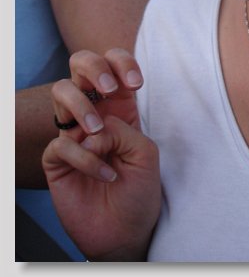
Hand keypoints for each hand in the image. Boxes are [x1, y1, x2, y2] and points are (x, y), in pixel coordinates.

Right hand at [42, 49, 160, 260]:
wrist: (127, 230)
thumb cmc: (140, 188)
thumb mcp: (145, 152)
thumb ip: (123, 130)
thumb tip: (94, 128)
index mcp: (121, 103)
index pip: (114, 63)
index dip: (121, 62)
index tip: (135, 83)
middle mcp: (95, 111)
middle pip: (80, 63)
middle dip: (93, 66)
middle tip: (109, 89)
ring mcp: (73, 132)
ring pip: (62, 91)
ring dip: (81, 106)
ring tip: (97, 131)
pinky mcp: (57, 159)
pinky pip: (61, 144)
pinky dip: (85, 158)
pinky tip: (105, 175)